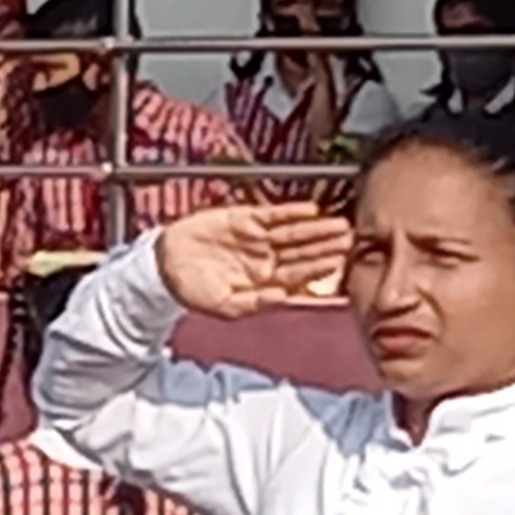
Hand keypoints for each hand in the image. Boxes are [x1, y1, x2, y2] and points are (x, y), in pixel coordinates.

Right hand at [156, 202, 350, 317]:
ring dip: (316, 228)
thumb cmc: (193, 290)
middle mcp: (266, 259)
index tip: (339, 262)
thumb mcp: (224, 306)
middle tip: (350, 238)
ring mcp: (258, 238)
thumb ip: (255, 303)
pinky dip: (291, 211)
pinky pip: (272, 214)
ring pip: (293, 232)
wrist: (165, 265)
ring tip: (338, 224)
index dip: (318, 268)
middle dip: (326, 246)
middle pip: (302, 251)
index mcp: (265, 282)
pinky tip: (310, 209)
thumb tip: (284, 299)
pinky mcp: (245, 218)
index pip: (299, 274)